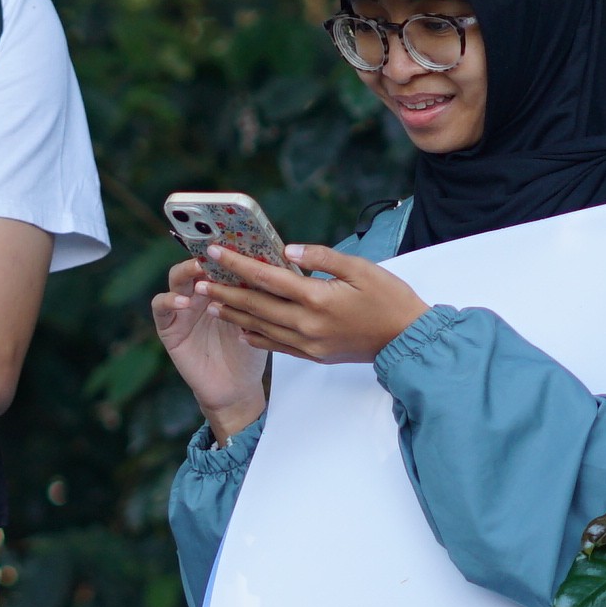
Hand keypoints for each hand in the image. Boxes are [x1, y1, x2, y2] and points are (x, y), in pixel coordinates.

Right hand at [153, 256, 269, 437]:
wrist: (236, 387)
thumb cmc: (249, 350)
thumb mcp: (258, 316)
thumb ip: (258, 291)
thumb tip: (278, 259)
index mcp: (221, 286)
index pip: (219, 258)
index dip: (225, 246)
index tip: (235, 235)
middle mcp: (199, 292)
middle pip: (196, 262)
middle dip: (204, 253)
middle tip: (214, 249)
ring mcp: (182, 308)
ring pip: (176, 279)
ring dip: (187, 272)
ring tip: (200, 272)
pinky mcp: (169, 327)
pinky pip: (161, 307)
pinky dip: (170, 301)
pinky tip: (185, 303)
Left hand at [202, 242, 428, 367]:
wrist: (407, 340)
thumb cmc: (390, 299)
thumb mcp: (361, 268)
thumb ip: (322, 258)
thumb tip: (287, 251)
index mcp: (317, 298)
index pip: (267, 278)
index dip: (238, 264)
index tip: (215, 253)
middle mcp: (307, 324)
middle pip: (256, 304)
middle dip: (225, 290)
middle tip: (198, 280)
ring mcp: (309, 343)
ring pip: (261, 327)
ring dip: (234, 313)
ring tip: (211, 302)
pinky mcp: (314, 355)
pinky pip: (277, 346)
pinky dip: (256, 336)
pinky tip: (242, 329)